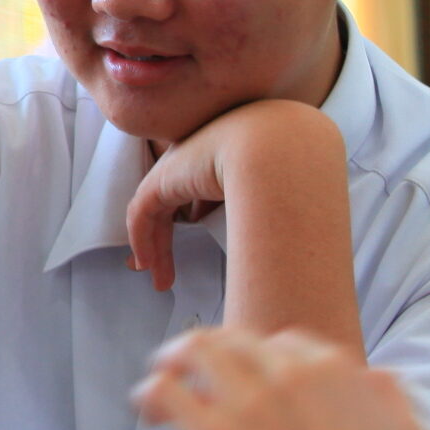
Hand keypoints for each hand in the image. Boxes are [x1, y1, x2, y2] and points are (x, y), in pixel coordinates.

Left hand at [125, 100, 340, 292]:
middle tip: (164, 273)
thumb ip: (256, 207)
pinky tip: (148, 264)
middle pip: (169, 203)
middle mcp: (195, 157)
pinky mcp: (161, 181)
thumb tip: (256, 236)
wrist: (277, 149)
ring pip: (153, 213)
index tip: (194, 240)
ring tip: (161, 280)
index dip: (192, 215)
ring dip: (156, 250)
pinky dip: (143, 241)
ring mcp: (176, 167)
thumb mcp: (271, 192)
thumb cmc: (288, 169)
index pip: (196, 188)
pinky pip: (141, 215)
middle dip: (163, 240)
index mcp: (220, 154)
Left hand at [135, 327, 429, 429]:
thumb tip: (372, 377)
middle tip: (193, 372)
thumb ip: (388, 397)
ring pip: (194, 352)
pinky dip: (152, 394)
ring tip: (163, 382)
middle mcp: (287, 374)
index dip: (262, 362)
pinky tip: (150, 413)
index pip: (283, 345)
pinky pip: (166, 392)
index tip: (251, 382)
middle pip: (234, 340)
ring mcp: (248, 404)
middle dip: (212, 352)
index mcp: (334, 368)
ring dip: (174, 361)